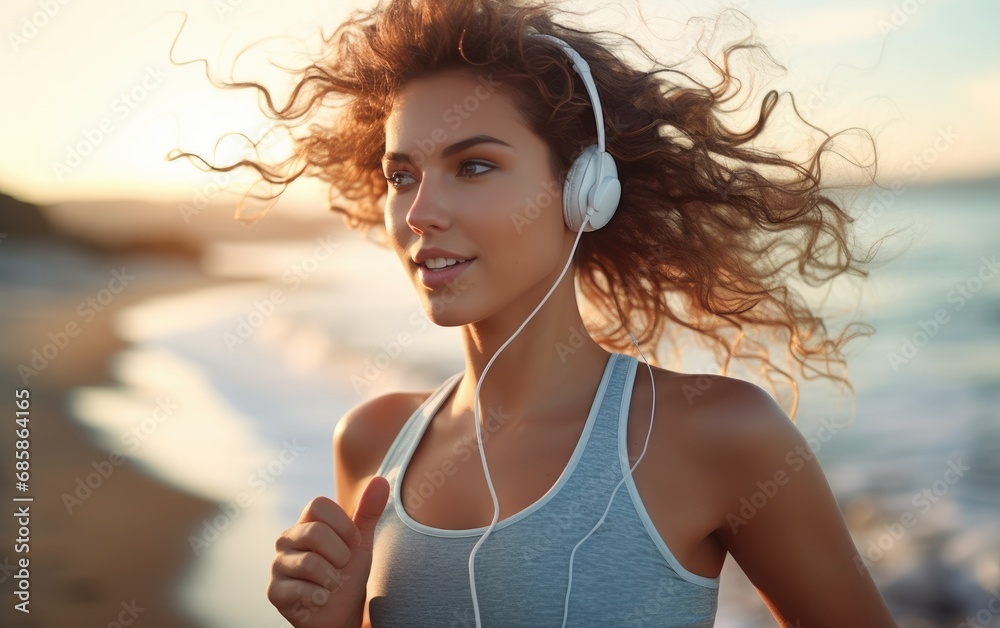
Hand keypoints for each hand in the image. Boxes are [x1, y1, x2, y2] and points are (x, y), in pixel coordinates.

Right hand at [267, 476, 389, 626]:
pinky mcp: (274, 592)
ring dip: (332, 578)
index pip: (318, 505)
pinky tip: (320, 599)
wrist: (342, 612)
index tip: (354, 543)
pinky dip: (320, 597)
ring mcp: (278, 565)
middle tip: (342, 567)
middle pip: (316, 532)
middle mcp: (286, 539)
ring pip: (310, 562)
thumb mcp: (361, 541)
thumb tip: (381, 480)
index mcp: (306, 522)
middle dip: (341, 554)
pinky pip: (300, 589)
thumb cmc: (348, 572)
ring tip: (332, 584)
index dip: (343, 525)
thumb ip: (369, 511)